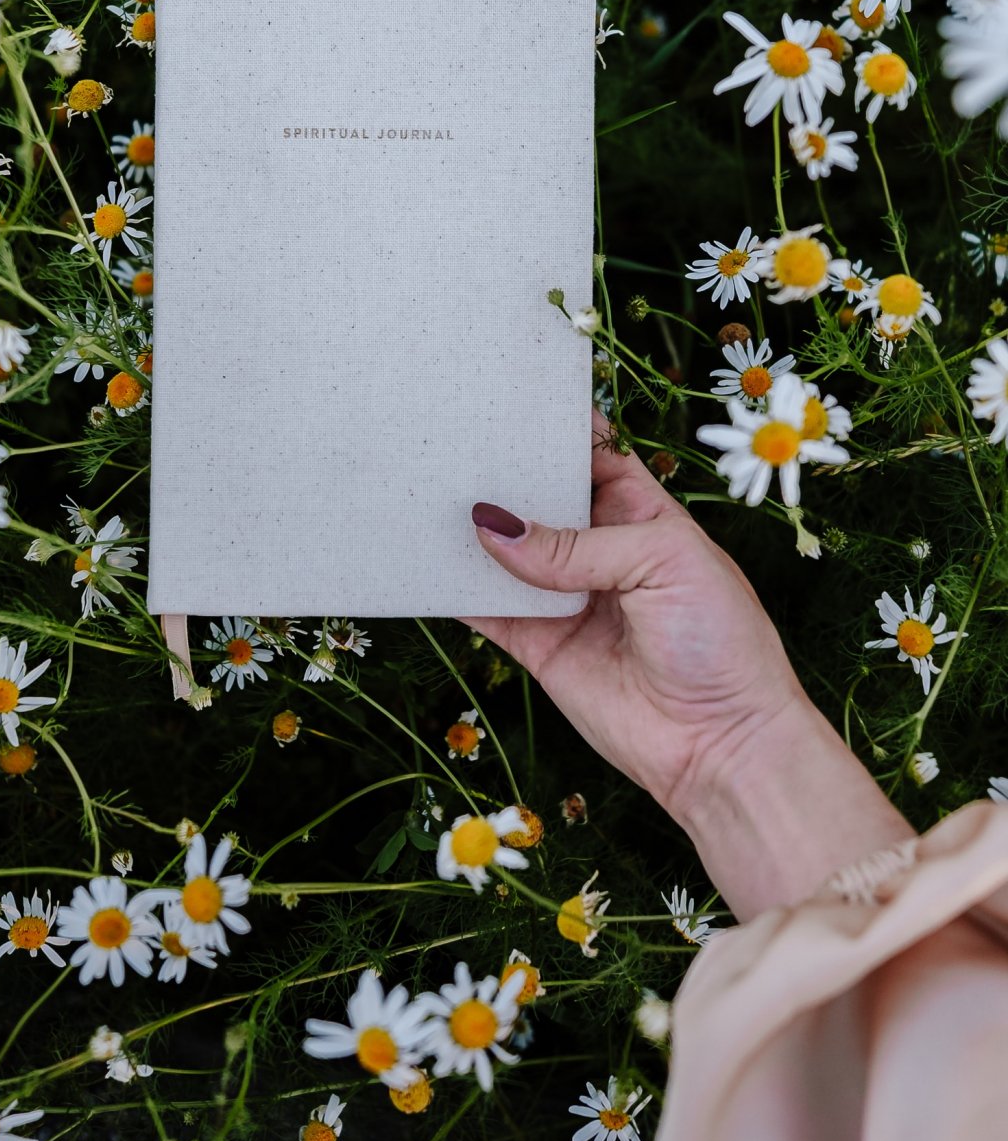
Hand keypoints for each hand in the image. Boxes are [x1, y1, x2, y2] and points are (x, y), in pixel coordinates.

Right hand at [461, 411, 911, 918]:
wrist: (724, 746)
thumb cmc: (721, 640)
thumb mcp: (663, 564)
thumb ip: (575, 546)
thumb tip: (493, 527)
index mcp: (641, 513)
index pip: (591, 455)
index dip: (554, 427)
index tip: (505, 394)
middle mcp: (598, 550)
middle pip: (537, 499)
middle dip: (499, 472)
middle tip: (447, 439)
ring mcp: (563, 598)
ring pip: (503, 554)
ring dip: (467, 531)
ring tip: (418, 493)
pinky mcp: (538, 647)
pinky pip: (485, 612)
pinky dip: (453, 591)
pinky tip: (421, 565)